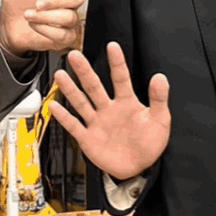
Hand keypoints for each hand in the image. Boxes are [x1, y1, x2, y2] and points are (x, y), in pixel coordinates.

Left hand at [0, 0, 133, 53]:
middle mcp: (69, 3)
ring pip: (67, 18)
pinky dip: (43, 29)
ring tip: (30, 14)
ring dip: (44, 17)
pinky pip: (60, 34)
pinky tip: (35, 25)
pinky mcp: (63, 38)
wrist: (7, 23)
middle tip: (37, 3)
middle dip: (54, 1)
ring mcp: (68, 21)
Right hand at [49, 42, 170, 179]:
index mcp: (127, 103)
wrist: (139, 169)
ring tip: (61, 75)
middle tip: (74, 55)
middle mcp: (108, 109)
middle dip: (84, 71)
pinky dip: (64, 117)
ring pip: (81, 103)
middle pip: (94, 87)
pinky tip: (55, 106)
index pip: (121, 78)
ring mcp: (97, 123)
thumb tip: (160, 77)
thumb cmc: (149, 144)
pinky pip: (74, 126)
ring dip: (70, 90)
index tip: (112, 46)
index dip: (117, 63)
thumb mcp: (160, 120)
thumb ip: (159, 99)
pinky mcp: (88, 138)